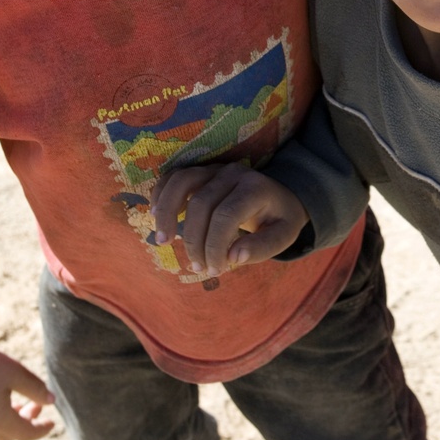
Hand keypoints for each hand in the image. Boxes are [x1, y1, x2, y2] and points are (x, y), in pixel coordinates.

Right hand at [0, 310, 54, 439]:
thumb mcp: (16, 373)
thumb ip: (36, 389)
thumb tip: (52, 401)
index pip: (27, 434)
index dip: (41, 430)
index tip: (52, 424)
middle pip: (10, 435)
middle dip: (25, 422)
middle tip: (33, 405)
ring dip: (6, 422)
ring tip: (14, 404)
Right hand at [150, 162, 309, 275]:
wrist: (280, 196)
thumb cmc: (279, 219)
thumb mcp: (283, 236)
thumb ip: (262, 248)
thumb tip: (233, 257)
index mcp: (255, 188)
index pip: (225, 216)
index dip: (214, 246)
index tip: (215, 270)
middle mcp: (234, 173)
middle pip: (201, 204)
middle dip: (194, 240)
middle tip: (197, 267)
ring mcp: (215, 169)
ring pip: (182, 182)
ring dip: (167, 212)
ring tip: (162, 242)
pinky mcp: (202, 172)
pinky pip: (174, 176)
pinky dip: (161, 193)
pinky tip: (155, 216)